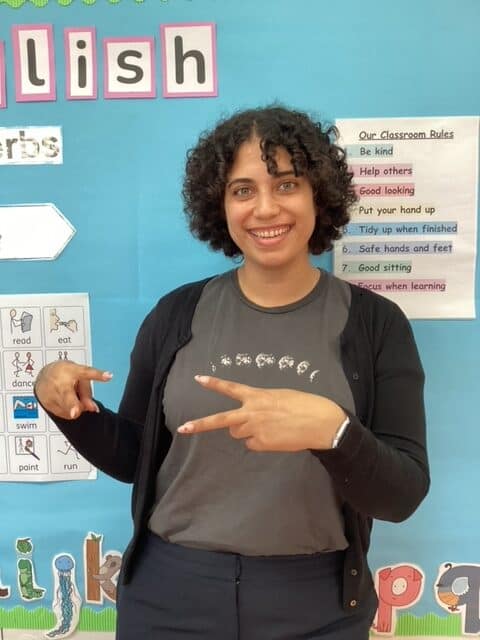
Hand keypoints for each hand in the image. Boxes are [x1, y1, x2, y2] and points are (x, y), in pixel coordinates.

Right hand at [34, 361, 112, 419]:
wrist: (43, 376)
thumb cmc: (66, 374)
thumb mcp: (79, 378)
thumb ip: (87, 393)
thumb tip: (94, 409)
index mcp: (72, 371)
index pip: (86, 372)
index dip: (97, 375)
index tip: (108, 376)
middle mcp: (60, 382)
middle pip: (68, 396)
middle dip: (72, 406)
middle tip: (75, 413)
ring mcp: (52, 394)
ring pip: (69, 409)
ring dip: (76, 408)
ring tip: (72, 396)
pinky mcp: (47, 404)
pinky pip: (64, 414)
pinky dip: (68, 411)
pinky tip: (65, 401)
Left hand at [177, 375, 346, 450]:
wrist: (320, 422)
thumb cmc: (304, 405)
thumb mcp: (280, 396)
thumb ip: (261, 404)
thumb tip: (251, 419)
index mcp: (257, 396)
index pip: (231, 388)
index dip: (214, 383)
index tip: (199, 379)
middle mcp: (251, 412)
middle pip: (221, 421)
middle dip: (200, 425)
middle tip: (183, 429)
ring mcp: (255, 430)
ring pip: (238, 434)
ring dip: (246, 431)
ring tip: (269, 427)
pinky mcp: (262, 444)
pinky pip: (252, 444)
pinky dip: (260, 442)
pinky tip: (276, 437)